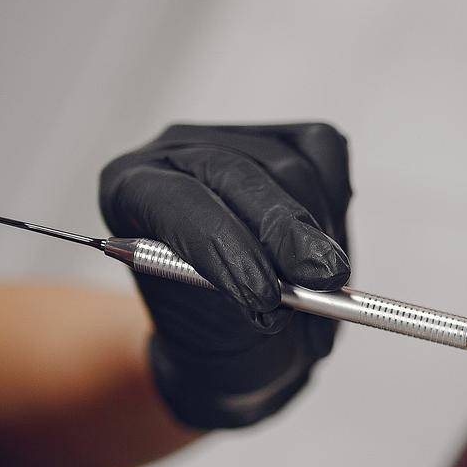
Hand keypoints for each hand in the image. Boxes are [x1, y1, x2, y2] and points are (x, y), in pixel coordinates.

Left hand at [99, 123, 352, 428]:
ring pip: (291, 170)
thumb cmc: (216, 328)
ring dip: (318, 234)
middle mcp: (176, 153)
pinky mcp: (286, 137)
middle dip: (287, 231)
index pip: (181, 201)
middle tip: (323, 278)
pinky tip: (327, 241)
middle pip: (239, 174)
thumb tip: (303, 282)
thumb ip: (251, 299)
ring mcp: (232, 138)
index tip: (265, 295)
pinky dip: (336, 200)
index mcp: (130, 189)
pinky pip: (325, 152)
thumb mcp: (221, 328)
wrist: (238, 329)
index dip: (227, 245)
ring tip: (322, 288)